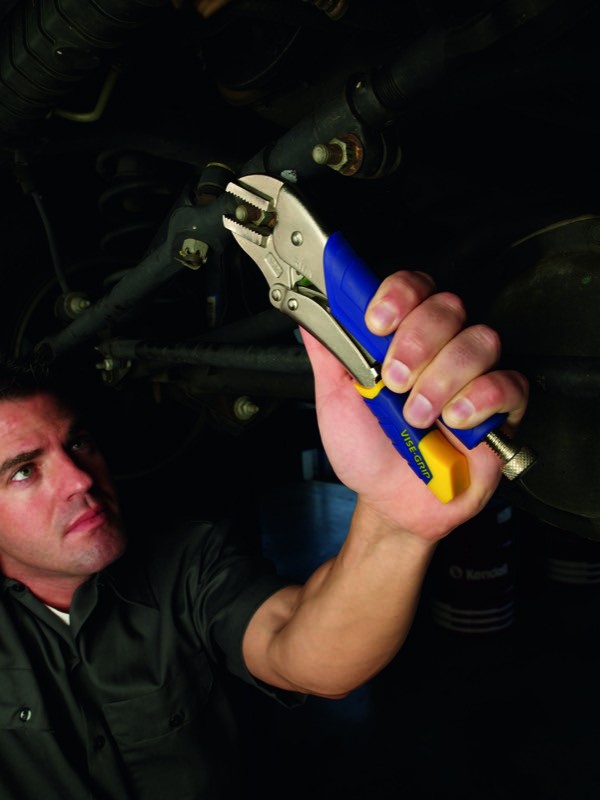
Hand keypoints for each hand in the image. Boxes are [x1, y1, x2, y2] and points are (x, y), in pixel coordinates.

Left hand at [301, 271, 528, 539]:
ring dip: (441, 379)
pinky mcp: (500, 408)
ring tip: (416, 416)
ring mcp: (473, 375)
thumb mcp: (335, 400)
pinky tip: (454, 421)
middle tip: (394, 381)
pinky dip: (479, 400)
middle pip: (448, 307)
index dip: (398, 295)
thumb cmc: (366, 449)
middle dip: (416, 341)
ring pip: (479, 341)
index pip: (413, 287)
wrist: (389, 501)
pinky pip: (509, 383)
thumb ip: (328, 355)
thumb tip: (311, 315)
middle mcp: (440, 348)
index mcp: (402, 337)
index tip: (378, 323)